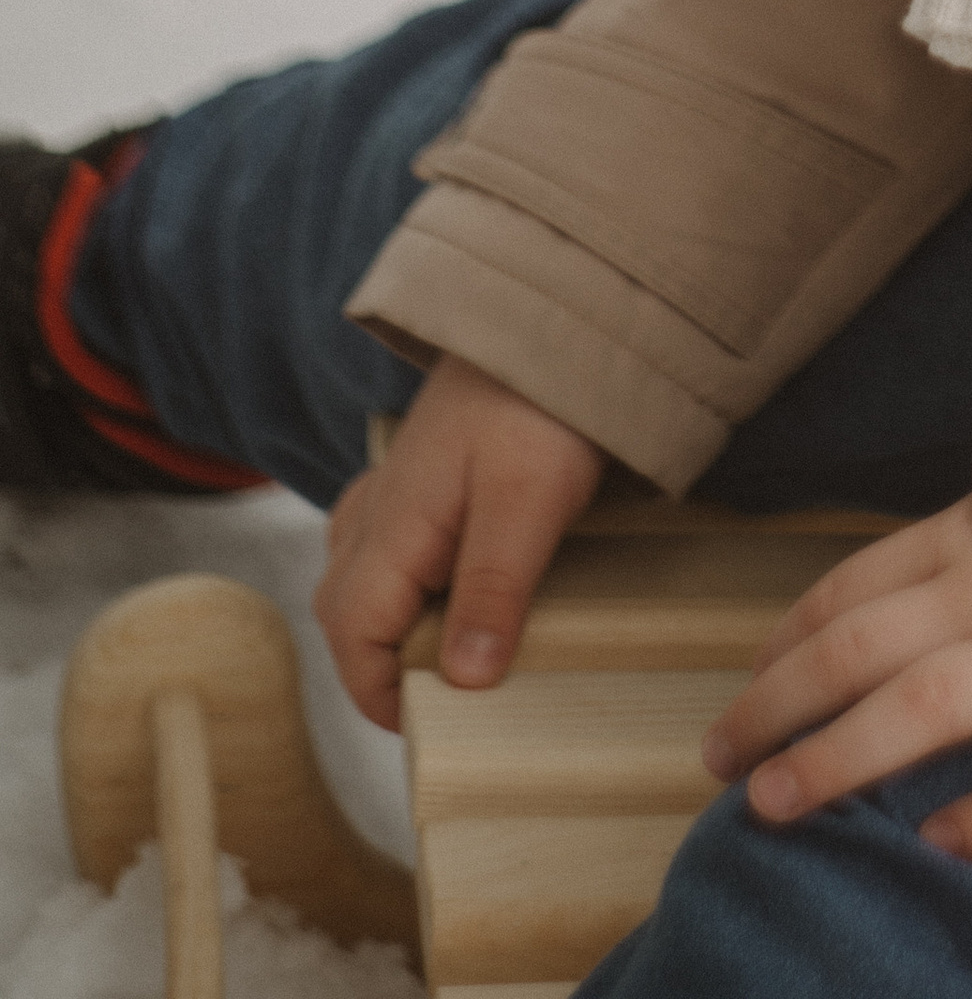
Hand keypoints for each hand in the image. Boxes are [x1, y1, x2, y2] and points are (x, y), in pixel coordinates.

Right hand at [317, 351, 603, 727]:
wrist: (553, 311)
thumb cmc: (540, 403)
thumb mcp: (527, 502)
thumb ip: (493, 589)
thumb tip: (462, 683)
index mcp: (390, 527)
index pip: (352, 639)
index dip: (382, 696)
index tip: (434, 731)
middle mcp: (376, 510)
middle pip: (347, 614)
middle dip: (384, 667)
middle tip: (451, 700)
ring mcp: (395, 488)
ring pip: (359, 577)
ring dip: (392, 623)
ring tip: (453, 650)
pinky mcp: (422, 472)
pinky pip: (383, 540)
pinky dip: (403, 578)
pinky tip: (446, 582)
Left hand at [702, 496, 971, 858]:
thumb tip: (931, 590)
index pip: (856, 584)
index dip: (790, 637)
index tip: (749, 682)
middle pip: (859, 647)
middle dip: (778, 705)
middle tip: (720, 762)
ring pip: (923, 704)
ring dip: (839, 758)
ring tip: (778, 805)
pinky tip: (939, 845)